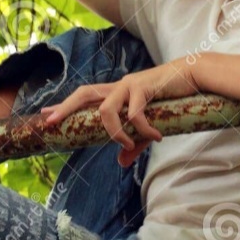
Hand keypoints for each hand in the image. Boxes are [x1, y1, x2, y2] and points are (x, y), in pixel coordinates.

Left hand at [37, 61, 198, 167]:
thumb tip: (121, 163)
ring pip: (106, 109)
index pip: (84, 97)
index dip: (64, 105)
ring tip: (129, 144)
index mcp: (115, 94)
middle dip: (66, 107)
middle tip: (52, 121)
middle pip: (83, 93)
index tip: (45, 115)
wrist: (194, 75)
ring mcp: (130, 85)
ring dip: (115, 132)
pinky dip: (143, 130)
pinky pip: (135, 113)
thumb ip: (134, 143)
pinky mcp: (145, 86)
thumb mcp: (150, 125)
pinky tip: (156, 137)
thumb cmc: (170, 99)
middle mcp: (118, 87)